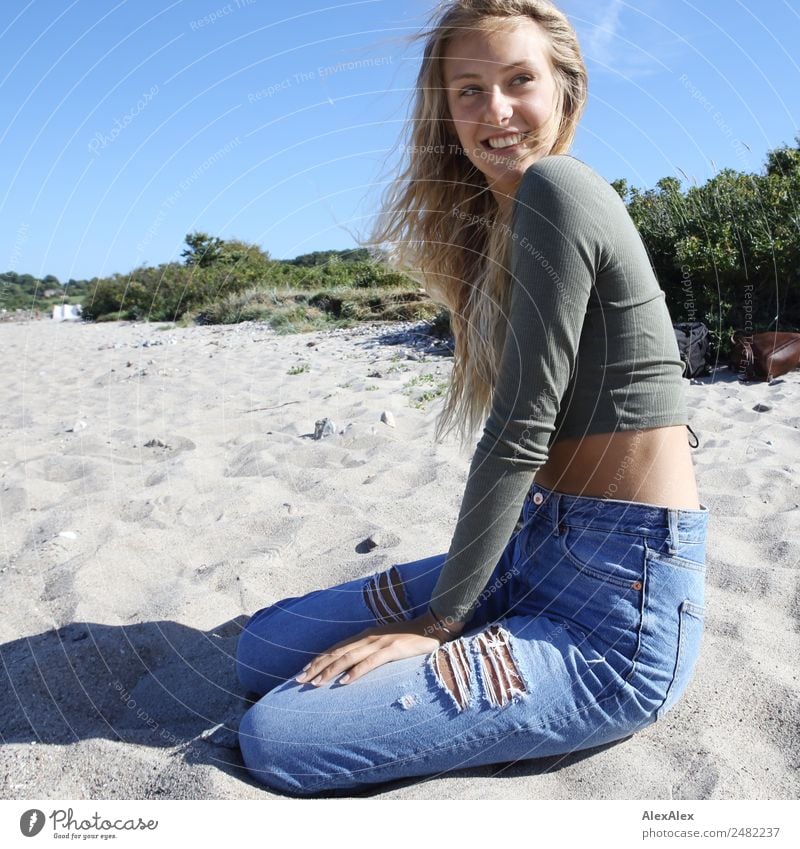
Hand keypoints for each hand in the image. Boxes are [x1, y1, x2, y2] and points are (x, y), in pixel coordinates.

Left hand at [294, 610, 461, 687]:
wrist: (433, 627)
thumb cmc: (409, 638)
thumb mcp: (385, 644)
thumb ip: (370, 653)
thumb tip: (353, 668)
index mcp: (365, 636)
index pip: (335, 649)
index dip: (318, 660)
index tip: (302, 671)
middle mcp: (368, 638)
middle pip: (336, 653)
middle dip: (316, 666)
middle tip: (299, 679)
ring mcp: (379, 643)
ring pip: (348, 658)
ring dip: (330, 671)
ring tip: (315, 683)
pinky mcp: (392, 650)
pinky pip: (370, 663)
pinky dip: (356, 672)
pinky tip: (344, 682)